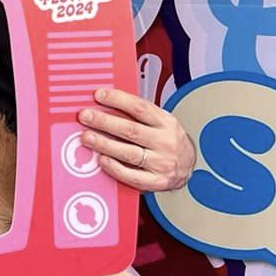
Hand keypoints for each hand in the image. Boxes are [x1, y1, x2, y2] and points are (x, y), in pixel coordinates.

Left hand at [76, 87, 193, 192]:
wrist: (190, 166)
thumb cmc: (168, 141)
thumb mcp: (161, 122)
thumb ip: (138, 115)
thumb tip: (107, 103)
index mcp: (166, 123)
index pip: (140, 108)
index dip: (118, 100)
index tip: (98, 95)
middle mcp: (165, 142)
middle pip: (131, 130)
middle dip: (105, 122)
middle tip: (85, 116)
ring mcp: (161, 163)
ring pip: (129, 153)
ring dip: (105, 144)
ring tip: (86, 137)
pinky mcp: (156, 181)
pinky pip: (132, 176)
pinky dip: (115, 168)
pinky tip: (102, 160)